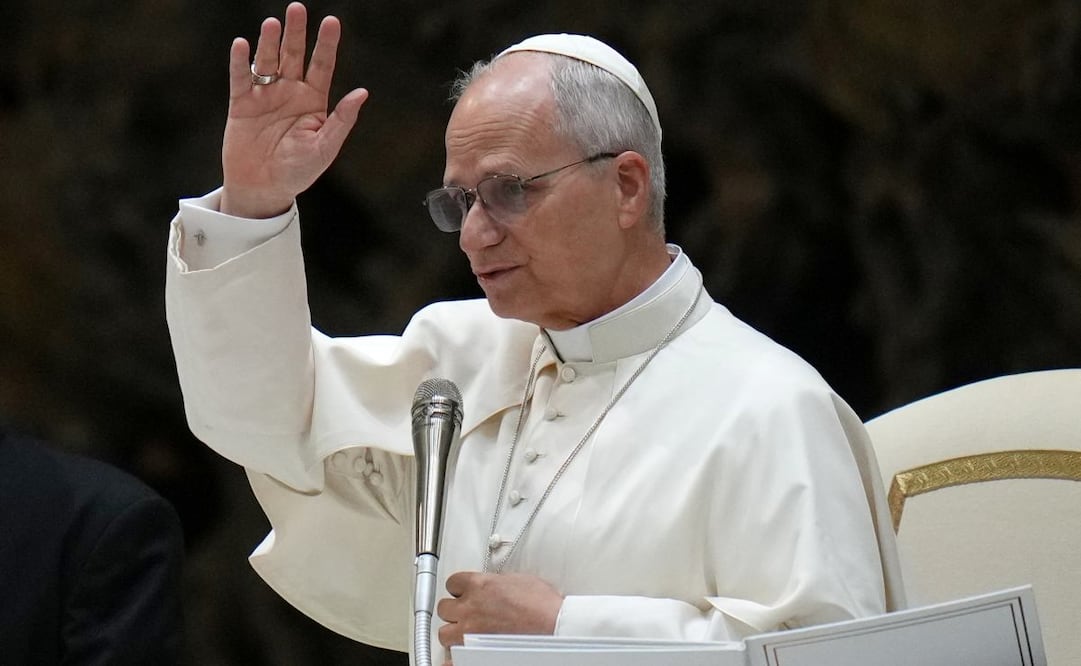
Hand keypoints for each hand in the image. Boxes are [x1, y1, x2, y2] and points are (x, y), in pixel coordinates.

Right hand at [221, 2, 368, 217]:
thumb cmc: (298, 171)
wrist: (264, 188)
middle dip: (296, 33)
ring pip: (267, 61)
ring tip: (273, 24)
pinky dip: (240, 62)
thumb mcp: (325, 147)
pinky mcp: (241, 103)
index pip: (322, 66)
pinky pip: (240, 78)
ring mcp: (265, 95)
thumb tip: (362, 93)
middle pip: (294, 55)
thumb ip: (341, 120)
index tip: (332, 22)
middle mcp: (290, 92)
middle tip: (298, 8)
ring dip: (269, 43)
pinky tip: (242, 45)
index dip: (327, 45)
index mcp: (314, 101)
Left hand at [436, 571, 563, 662]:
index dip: (459, 589)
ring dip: (453, 632)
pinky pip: (451, 658)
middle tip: (465, 613)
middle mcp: (469, 607)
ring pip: (443, 633)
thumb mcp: (517, 580)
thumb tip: (493, 586)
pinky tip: (458, 657)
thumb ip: (496, 583)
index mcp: (479, 585)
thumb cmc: (541, 604)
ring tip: (463, 634)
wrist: (552, 624)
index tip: (464, 593)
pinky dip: (453, 658)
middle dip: (454, 610)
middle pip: (444, 608)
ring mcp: (469, 631)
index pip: (453, 583)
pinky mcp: (474, 651)